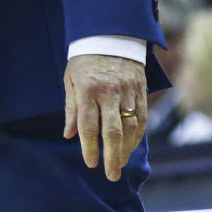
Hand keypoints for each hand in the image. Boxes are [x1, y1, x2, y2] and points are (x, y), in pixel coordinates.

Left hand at [63, 54, 146, 181]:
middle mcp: (108, 92)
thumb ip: (71, 108)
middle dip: (111, 157)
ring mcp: (127, 92)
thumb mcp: (71, 79)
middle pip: (112, 132)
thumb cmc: (85, 60)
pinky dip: (138, 136)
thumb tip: (69, 135)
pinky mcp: (140, 91)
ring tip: (120, 164)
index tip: (91, 164)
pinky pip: (142, 118)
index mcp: (87, 89)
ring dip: (126, 150)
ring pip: (130, 128)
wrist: (110, 36)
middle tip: (111, 175)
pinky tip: (132, 147)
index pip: (88, 125)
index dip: (89, 147)